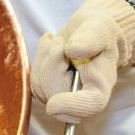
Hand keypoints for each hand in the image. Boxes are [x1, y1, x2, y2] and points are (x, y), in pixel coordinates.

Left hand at [31, 0, 134, 124]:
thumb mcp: (99, 28)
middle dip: (51, 65)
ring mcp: (63, 97)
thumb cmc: (97, 31)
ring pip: (41, 87)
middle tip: (59, 41)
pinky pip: (33, 80)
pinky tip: (51, 46)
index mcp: (101, 86)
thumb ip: (90, 39)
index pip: (91, 104)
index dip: (73, 106)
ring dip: (45, 58)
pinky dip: (39, 59)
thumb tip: (73, 51)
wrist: (87, 34)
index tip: (53, 105)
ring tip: (58, 41)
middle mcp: (82, 98)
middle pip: (56, 95)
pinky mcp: (47, 90)